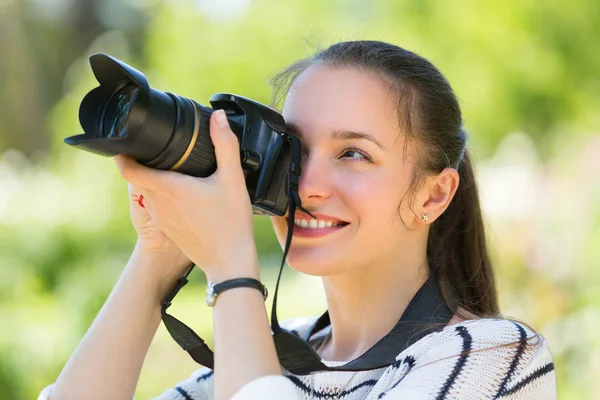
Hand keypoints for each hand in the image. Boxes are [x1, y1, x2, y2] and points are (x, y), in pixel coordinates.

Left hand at [114, 110, 256, 281]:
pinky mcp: (168, 231)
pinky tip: (190, 197)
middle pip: (141, 178)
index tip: (126, 141)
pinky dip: (167, 198)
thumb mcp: (232, 179)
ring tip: (179, 172)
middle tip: (161, 150)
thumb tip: (218, 117)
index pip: (128, 169)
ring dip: (159, 181)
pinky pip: (160, 208)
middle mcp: (158, 204)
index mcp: (168, 188)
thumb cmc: (231, 223)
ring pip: (151, 193)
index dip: (123, 153)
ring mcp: (161, 220)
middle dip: (147, 163)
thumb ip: (225, 145)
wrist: (230, 264)